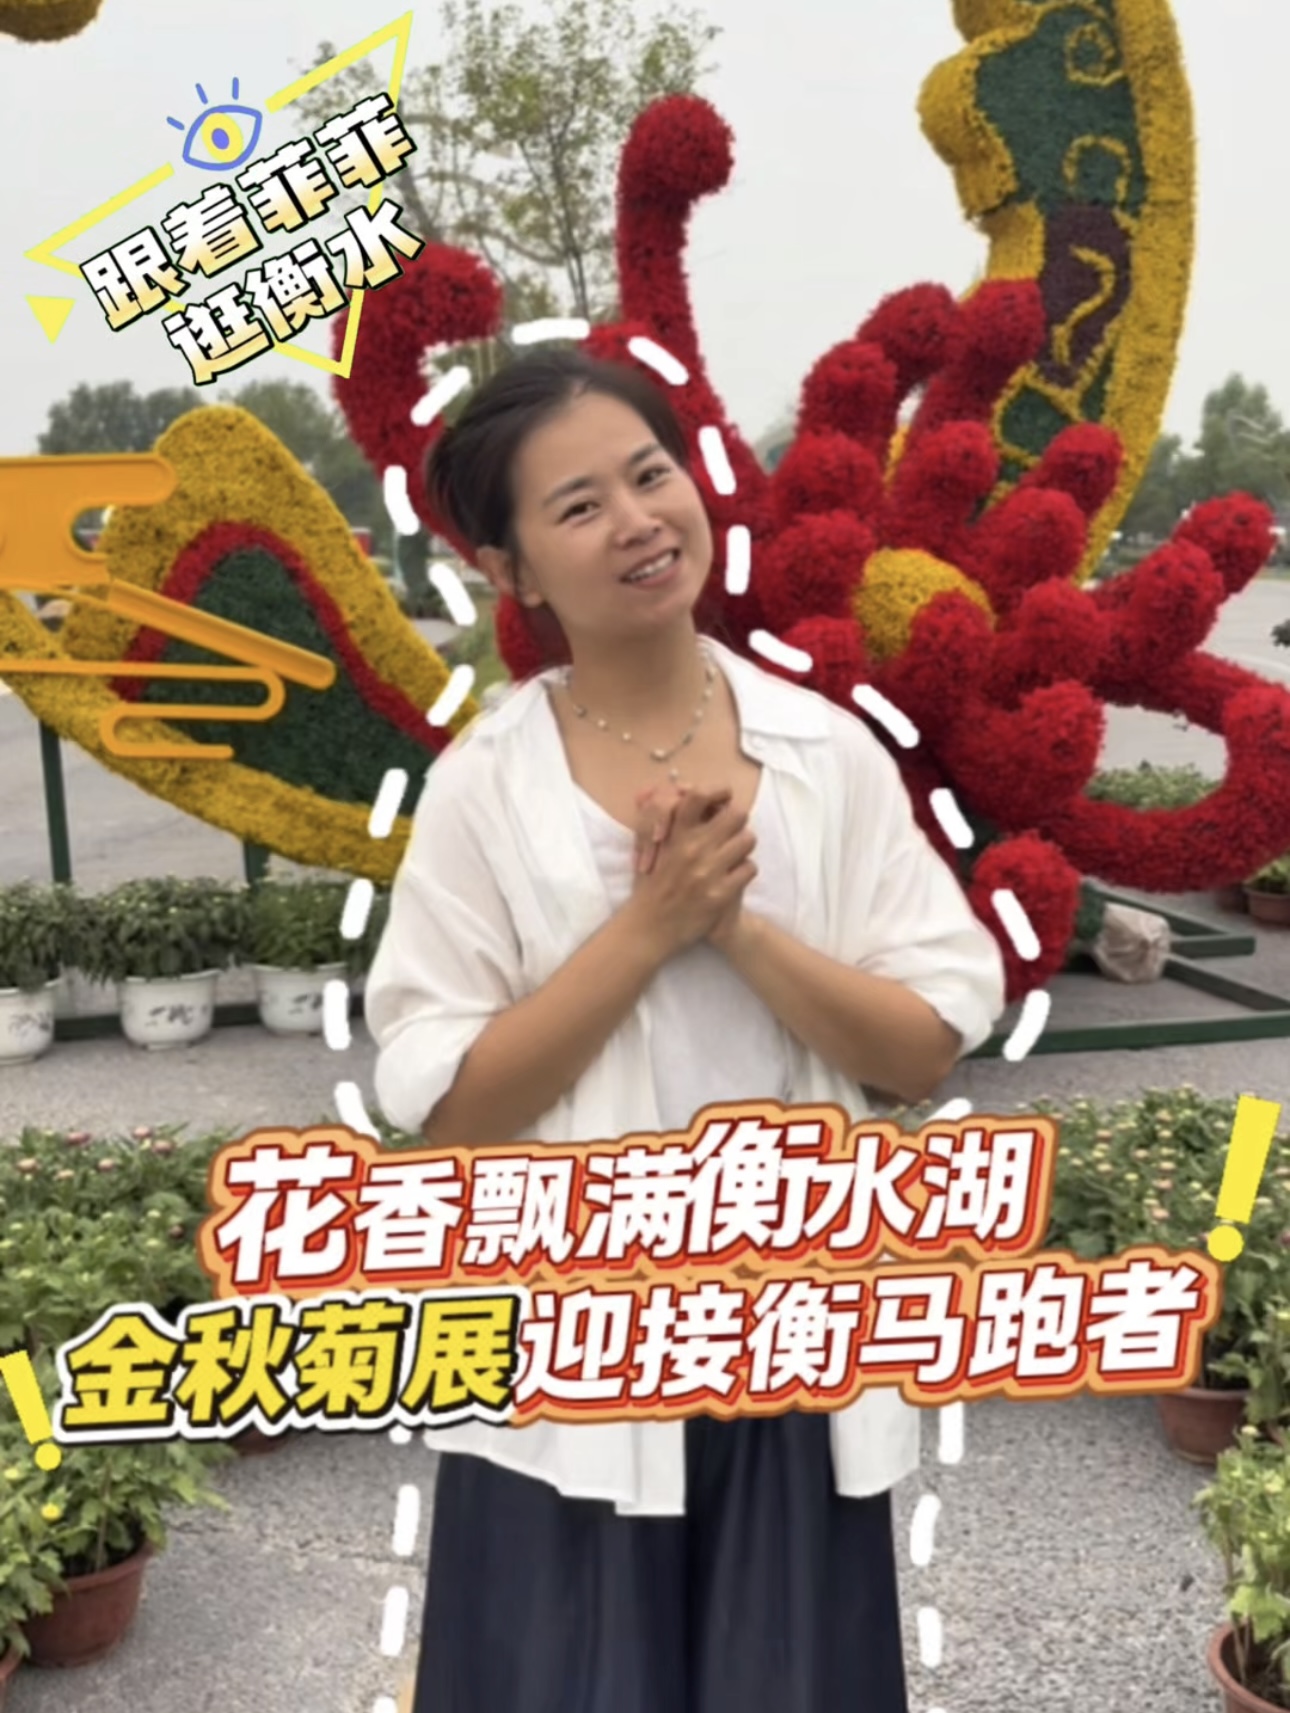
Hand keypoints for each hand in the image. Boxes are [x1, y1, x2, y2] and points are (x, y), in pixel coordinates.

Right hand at [625, 785, 756, 958]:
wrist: (649, 928)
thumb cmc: (652, 885)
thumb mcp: (654, 848)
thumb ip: (670, 822)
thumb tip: (683, 791)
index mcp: (675, 834)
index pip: (699, 795)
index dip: (718, 792)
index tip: (723, 800)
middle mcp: (692, 849)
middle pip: (736, 814)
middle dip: (736, 823)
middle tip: (731, 835)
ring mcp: (707, 872)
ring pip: (748, 840)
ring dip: (743, 848)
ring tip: (733, 858)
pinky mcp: (720, 894)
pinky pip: (750, 868)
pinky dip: (745, 872)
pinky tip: (733, 878)